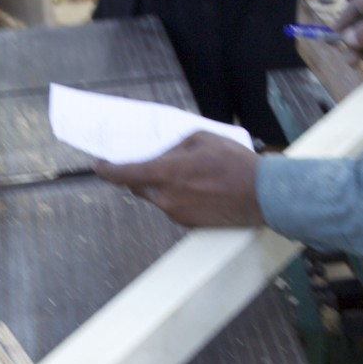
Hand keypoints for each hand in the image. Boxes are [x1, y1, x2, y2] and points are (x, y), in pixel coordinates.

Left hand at [93, 133, 262, 228]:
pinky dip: (178, 198)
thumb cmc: (234, 163)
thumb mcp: (203, 139)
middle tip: (152, 164)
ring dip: (163, 187)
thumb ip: (175, 146)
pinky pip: (173, 208)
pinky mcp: (189, 224)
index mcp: (166, 173)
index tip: (99, 166)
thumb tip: (162, 154)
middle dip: (139, 176)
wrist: (262, 196)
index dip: (106, 170)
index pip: (123, 175)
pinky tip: (200, 189)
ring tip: (189, 175)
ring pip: (157, 198)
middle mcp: (166, 197)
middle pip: (137, 188)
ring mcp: (176, 214)